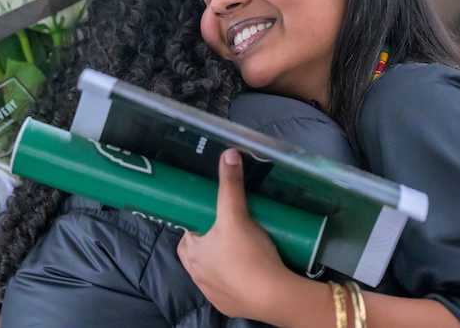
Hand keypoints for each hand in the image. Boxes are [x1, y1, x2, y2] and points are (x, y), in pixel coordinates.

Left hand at [178, 148, 294, 320]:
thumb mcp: (236, 215)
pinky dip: (236, 279)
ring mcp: (213, 293)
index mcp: (192, 255)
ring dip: (224, 261)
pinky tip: (251, 270)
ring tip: (244, 246)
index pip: (187, 235)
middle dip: (211, 242)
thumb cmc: (247, 255)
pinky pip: (229, 288)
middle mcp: (197, 276)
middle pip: (200, 253)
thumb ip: (231, 185)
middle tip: (231, 228)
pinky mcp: (230, 305)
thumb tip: (228, 153)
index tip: (214, 217)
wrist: (272, 296)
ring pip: (214, 272)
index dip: (198, 225)